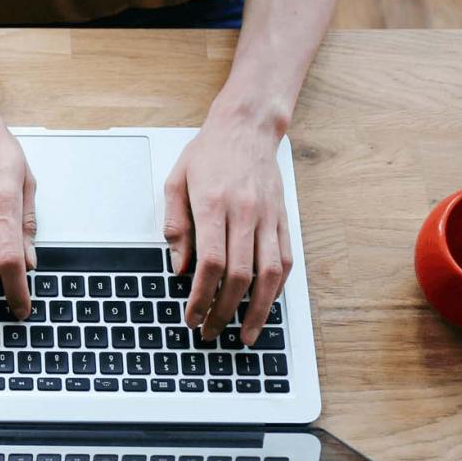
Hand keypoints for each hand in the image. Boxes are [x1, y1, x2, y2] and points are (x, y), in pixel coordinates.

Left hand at [163, 117, 292, 345]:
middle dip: (224, 311)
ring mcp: (268, 217)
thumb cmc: (209, 153)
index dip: (201, 296)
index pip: (210, 262)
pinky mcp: (283, 219)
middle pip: (240, 275)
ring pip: (270, 274)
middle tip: (210, 332)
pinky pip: (286, 260)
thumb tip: (179, 268)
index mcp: (214, 204)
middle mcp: (245, 213)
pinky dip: (276, 288)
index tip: (192, 316)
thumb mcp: (176, 182)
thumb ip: (175, 225)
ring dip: (258, 310)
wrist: (247, 126)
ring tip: (247, 334)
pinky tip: (265, 305)